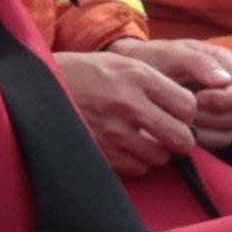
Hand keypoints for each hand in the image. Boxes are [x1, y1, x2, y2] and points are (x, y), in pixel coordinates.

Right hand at [57, 38, 231, 170]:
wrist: (43, 86)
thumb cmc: (88, 73)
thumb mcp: (123, 63)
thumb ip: (157, 83)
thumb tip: (188, 112)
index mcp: (137, 76)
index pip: (188, 106)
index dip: (188, 114)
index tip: (179, 114)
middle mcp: (127, 103)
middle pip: (181, 136)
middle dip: (182, 139)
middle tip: (174, 135)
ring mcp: (112, 131)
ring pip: (160, 157)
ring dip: (158, 151)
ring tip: (145, 139)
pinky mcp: (100, 151)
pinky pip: (137, 168)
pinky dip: (137, 161)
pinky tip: (127, 147)